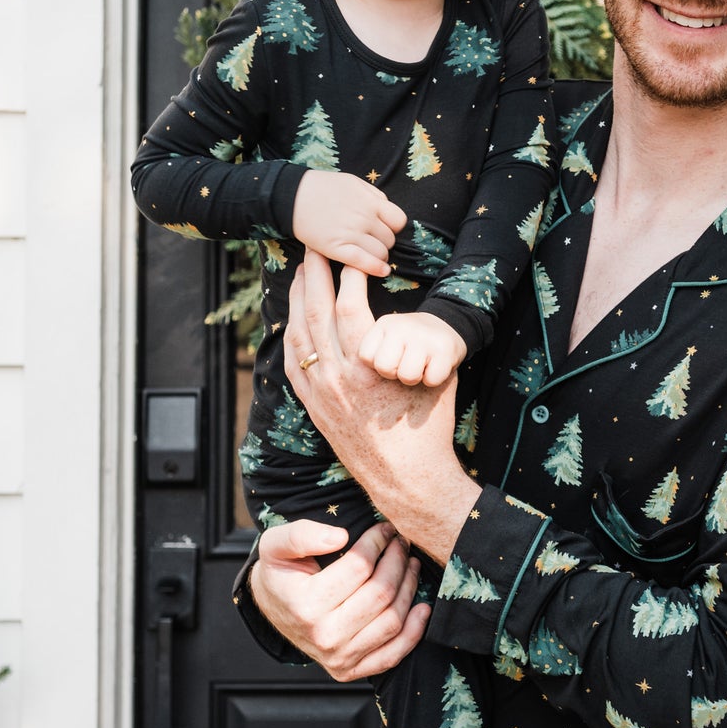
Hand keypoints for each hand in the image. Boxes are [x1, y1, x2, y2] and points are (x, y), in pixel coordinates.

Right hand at [250, 518, 428, 680]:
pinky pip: (393, 654)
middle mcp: (323, 636)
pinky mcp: (350, 671)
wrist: (273, 608)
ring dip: (409, 588)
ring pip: (392, 620)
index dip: (377, 542)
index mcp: (304, 605)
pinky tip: (422, 607)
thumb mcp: (275, 545)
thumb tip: (341, 537)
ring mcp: (338, 658)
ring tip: (410, 565)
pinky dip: (413, 632)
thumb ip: (301, 535)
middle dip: (397, 561)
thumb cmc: (280, 573)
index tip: (385, 529)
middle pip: (380, 593)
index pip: (359, 567)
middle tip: (401, 543)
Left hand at [285, 255, 478, 562]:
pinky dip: (290, 336)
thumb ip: (420, 346)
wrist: (408, 479)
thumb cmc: (427, 429)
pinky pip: (293, 363)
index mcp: (370, 369)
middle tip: (314, 247)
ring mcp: (321, 394)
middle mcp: (338, 379)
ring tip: (301, 274)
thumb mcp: (436, 379)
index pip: (351, 308)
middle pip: (316, 314)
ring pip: (299, 336)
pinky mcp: (314, 407)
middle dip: (314, 276)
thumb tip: (420, 316)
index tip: (353, 257)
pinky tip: (292, 319)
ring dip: (297, 300)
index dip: (350, 277)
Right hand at [292, 170, 404, 275]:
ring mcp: (351, 234)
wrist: (291, 196)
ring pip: (381, 253)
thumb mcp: (353, 183)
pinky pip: (364, 262)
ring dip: (379, 255)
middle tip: (372, 241)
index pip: (399, 220)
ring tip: (369, 252)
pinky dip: (376, 268)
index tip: (385, 228)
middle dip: (384, 241)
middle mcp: (364, 218)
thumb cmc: (323, 188)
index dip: (394, 227)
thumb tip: (388, 212)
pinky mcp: (337, 248)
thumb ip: (374, 196)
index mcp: (370, 201)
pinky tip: (382, 271)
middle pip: (390, 239)